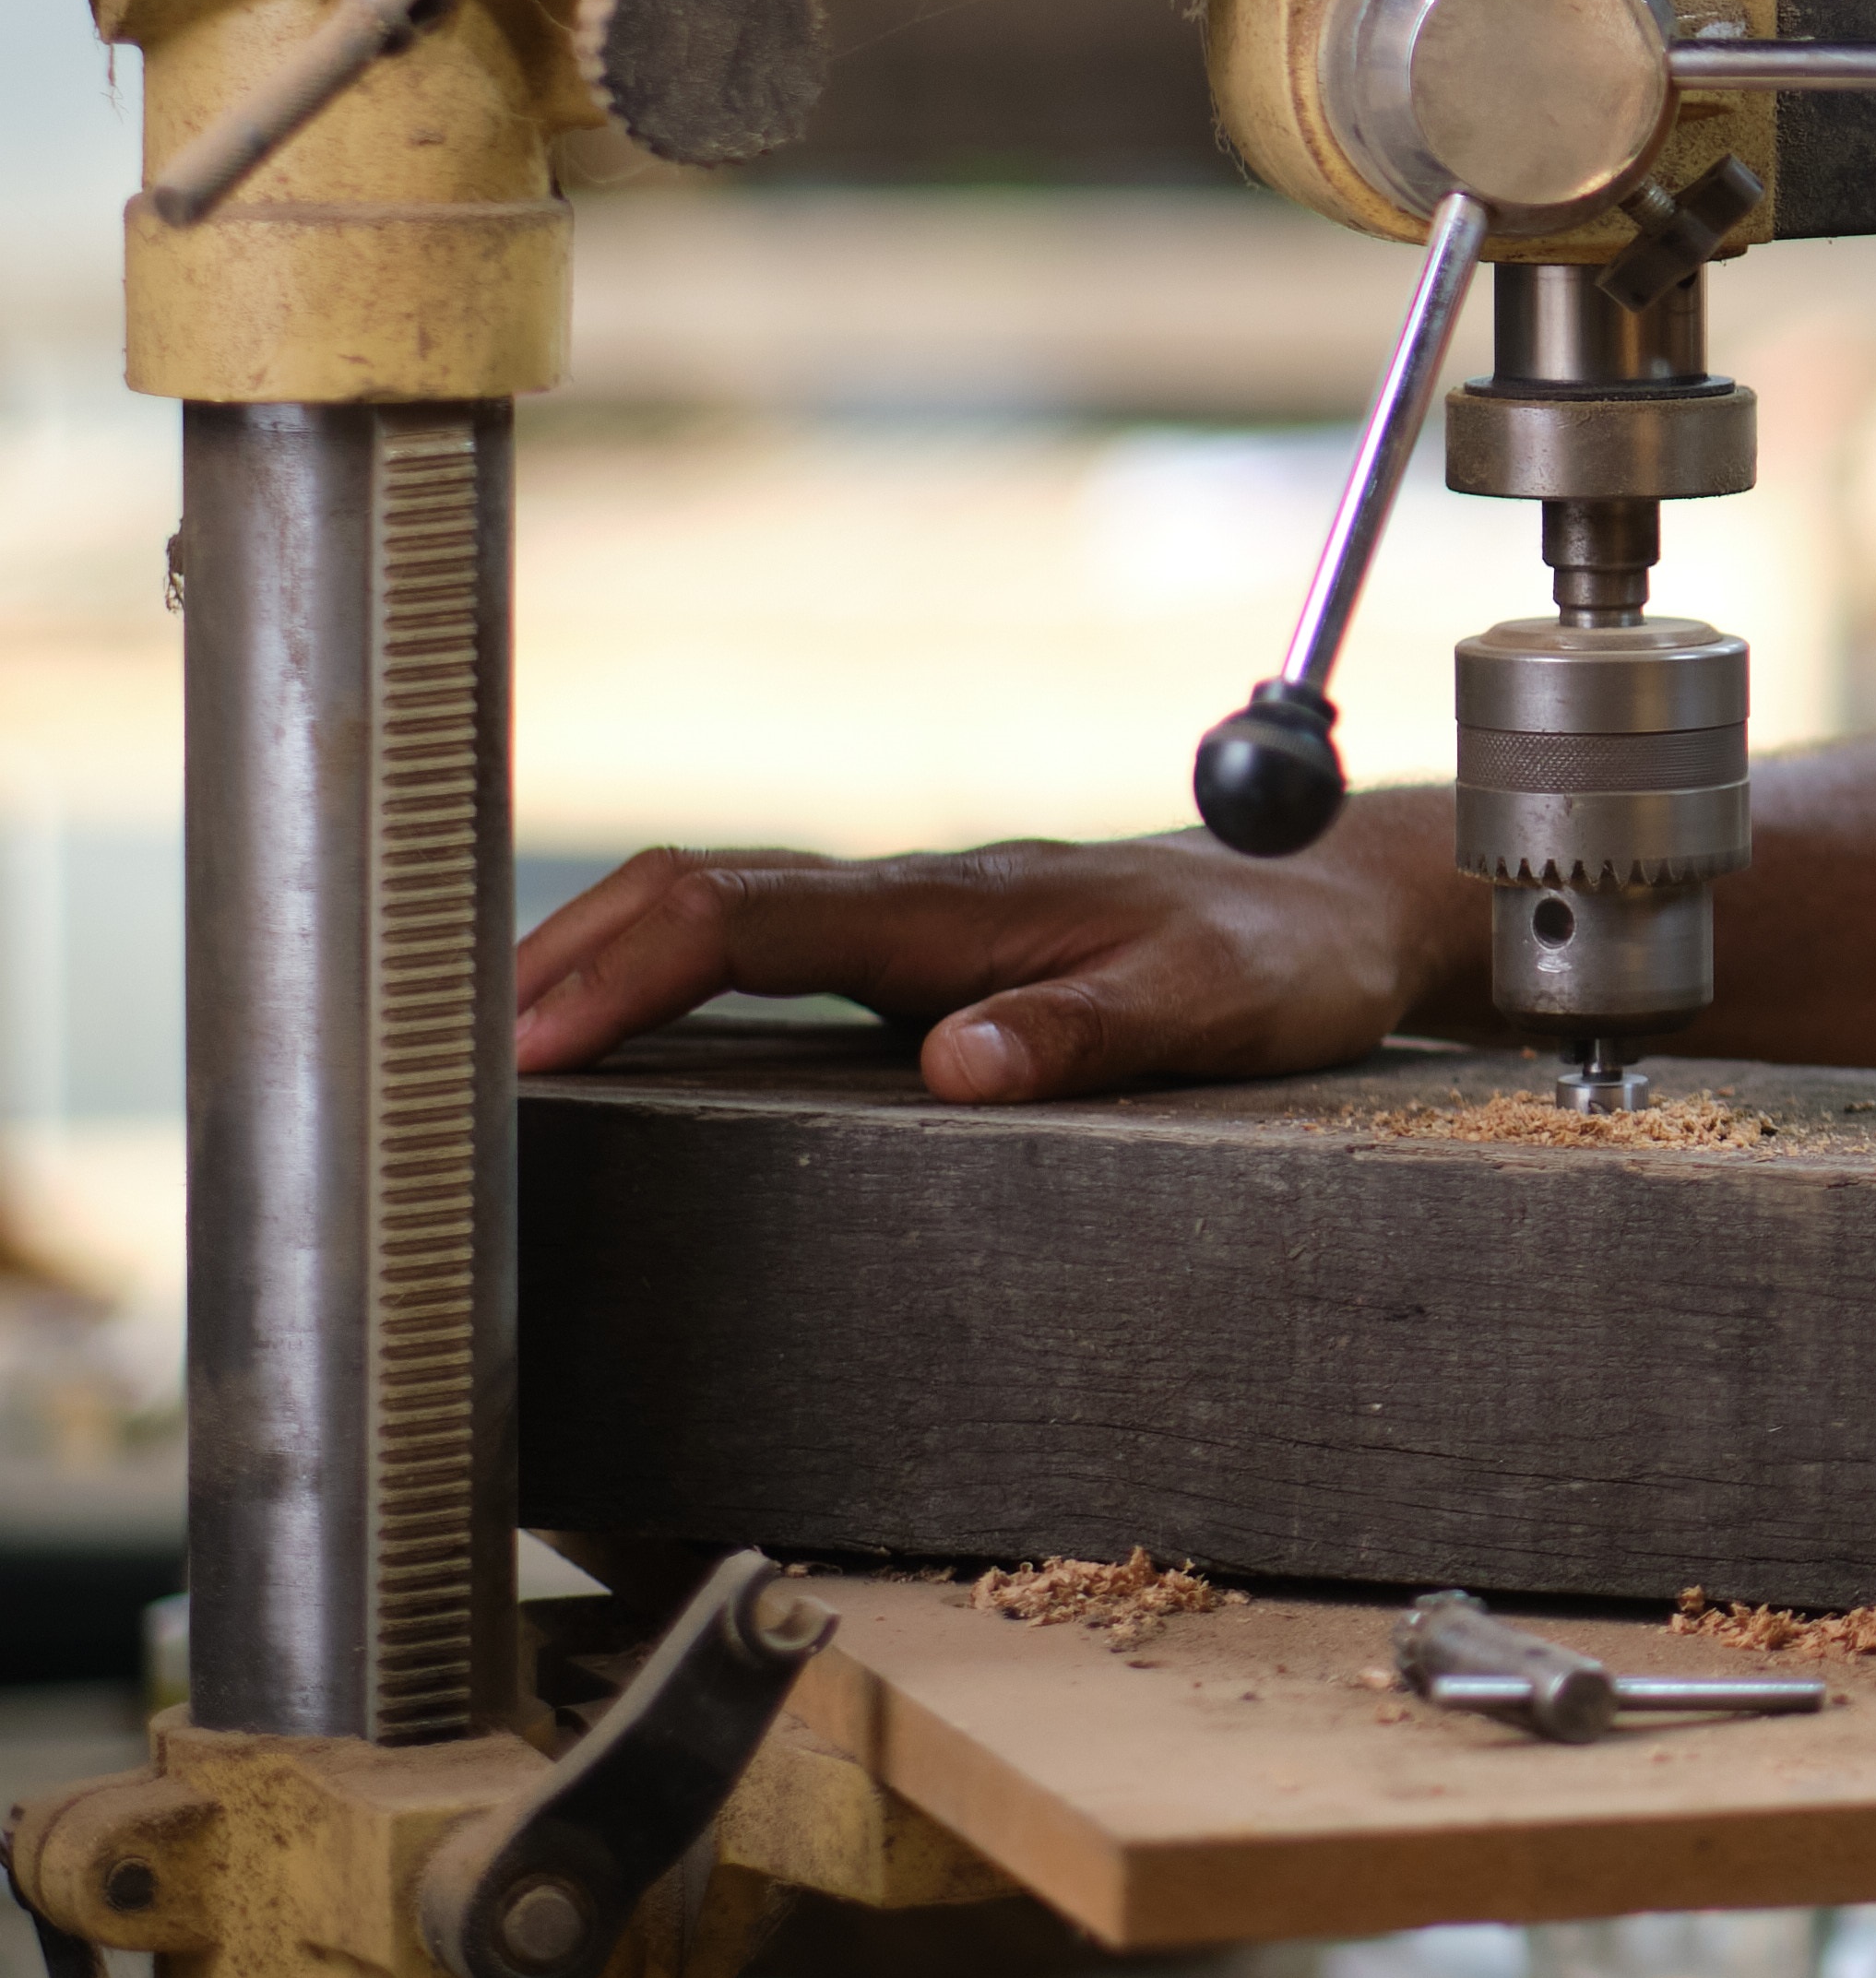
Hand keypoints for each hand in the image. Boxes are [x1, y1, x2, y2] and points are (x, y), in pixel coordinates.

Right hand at [510, 817, 1461, 1101]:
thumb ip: (1096, 1030)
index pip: (751, 916)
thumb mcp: (1220, 1009)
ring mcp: (913, 928)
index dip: (624, 970)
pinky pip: (761, 962)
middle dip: (554, 966)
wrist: (1343, 911)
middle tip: (430, 1071)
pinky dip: (660, 994)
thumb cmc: (1286, 958)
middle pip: (694, 901)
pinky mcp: (923, 961)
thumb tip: (961, 1064)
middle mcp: (921, 902)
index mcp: (967, 902)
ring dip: (591, 976)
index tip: (524, 1049)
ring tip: (472, 1076)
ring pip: (714, 925)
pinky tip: (608, 1065)